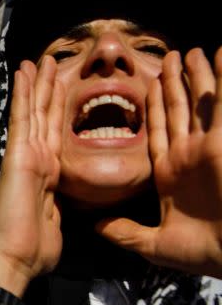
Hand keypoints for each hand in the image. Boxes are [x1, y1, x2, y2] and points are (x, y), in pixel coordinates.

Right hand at [0, 57, 64, 295]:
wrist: (13, 260)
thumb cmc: (33, 251)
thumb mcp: (59, 224)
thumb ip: (61, 208)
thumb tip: (65, 208)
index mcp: (47, 177)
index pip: (53, 137)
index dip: (57, 112)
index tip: (61, 91)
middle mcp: (35, 163)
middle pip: (44, 119)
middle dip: (48, 90)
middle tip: (51, 63)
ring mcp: (26, 158)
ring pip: (34, 112)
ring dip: (37, 84)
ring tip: (39, 59)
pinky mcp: (18, 157)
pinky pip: (22, 119)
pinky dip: (23, 94)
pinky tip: (24, 73)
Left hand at [97, 48, 221, 277]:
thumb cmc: (202, 254)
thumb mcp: (153, 243)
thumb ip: (124, 231)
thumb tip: (95, 226)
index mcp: (171, 172)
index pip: (159, 130)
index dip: (155, 107)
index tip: (150, 85)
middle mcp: (191, 155)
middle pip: (181, 110)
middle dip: (176, 84)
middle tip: (171, 56)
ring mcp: (210, 147)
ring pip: (201, 103)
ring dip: (198, 76)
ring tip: (193, 50)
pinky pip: (221, 107)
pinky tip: (220, 56)